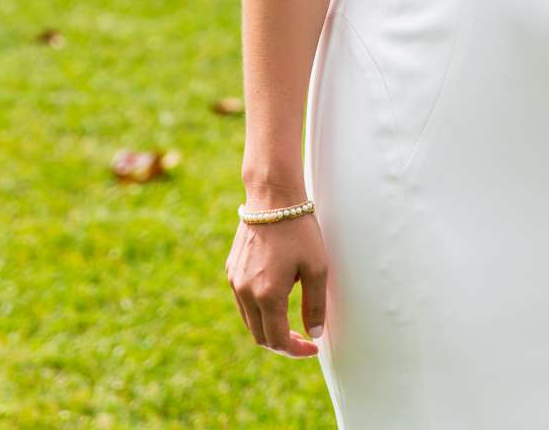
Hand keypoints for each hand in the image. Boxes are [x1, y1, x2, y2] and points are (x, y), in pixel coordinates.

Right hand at [227, 211, 328, 357]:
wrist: (272, 197)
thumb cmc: (299, 230)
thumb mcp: (317, 268)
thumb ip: (315, 305)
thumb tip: (314, 334)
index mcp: (267, 295)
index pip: (278, 340)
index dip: (296, 351)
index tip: (313, 347)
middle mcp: (245, 292)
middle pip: (260, 336)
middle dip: (283, 344)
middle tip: (304, 338)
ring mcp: (234, 281)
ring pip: (249, 321)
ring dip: (269, 329)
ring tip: (291, 322)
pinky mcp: (231, 270)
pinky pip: (242, 303)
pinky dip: (259, 311)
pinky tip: (276, 301)